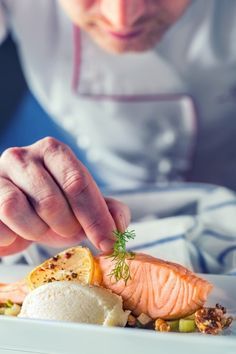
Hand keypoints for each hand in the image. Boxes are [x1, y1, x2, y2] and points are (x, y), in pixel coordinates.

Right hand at [0, 137, 129, 255]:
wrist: (12, 214)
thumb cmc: (50, 207)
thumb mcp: (82, 207)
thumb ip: (107, 211)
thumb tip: (118, 229)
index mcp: (53, 151)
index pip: (78, 184)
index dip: (95, 218)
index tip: (108, 243)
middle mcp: (23, 156)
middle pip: (50, 200)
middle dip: (65, 226)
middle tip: (67, 230)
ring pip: (16, 208)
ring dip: (36, 230)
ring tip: (40, 229)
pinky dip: (11, 236)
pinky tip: (16, 233)